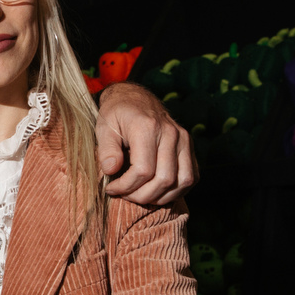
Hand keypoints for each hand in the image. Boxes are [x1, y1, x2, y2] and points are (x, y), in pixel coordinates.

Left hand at [95, 82, 196, 205]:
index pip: (143, 170)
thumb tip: (111, 170)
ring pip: (182, 182)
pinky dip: (176, 191)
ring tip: (140, 195)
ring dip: (160, 197)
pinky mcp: (190, 147)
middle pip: (164, 179)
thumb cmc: (117, 114)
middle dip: (141, 196)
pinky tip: (157, 191)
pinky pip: (191, 177)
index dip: (126, 186)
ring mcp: (184, 140)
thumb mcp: (104, 127)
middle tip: (124, 194)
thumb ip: (106, 149)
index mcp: (148, 127)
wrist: (135, 98)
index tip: (111, 188)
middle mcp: (171, 133)